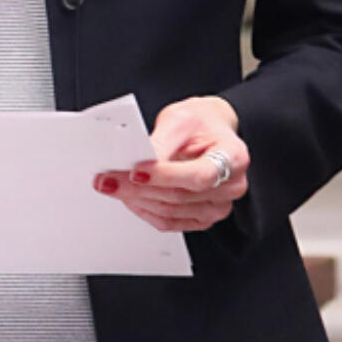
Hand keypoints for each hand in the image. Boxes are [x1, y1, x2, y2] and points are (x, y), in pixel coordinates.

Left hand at [92, 95, 249, 232]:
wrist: (208, 131)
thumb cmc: (199, 123)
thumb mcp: (181, 119)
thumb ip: (162, 141)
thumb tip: (138, 162)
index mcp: (234, 157)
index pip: (199, 176)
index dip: (165, 176)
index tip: (135, 171)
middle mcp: (231, 186)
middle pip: (179, 196)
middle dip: (137, 188)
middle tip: (107, 179)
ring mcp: (218, 206)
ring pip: (170, 211)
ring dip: (136, 200)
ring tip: (112, 186)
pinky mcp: (202, 218)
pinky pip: (169, 222)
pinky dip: (144, 210)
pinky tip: (129, 197)